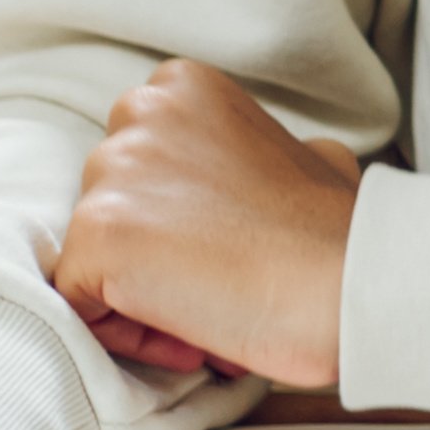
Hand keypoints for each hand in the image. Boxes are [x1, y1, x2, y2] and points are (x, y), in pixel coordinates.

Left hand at [52, 59, 362, 386]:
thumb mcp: (312, 158)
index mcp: (185, 88)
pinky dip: (127, 333)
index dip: (177, 216)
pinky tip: (192, 341)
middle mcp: (141, 113)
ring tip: (208, 319)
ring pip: (93, 253)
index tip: (221, 251)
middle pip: (111, 203)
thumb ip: (265, 154)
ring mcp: (113, 172)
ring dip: (141, 294)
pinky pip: (82, 301)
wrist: (347, 280)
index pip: (141, 162)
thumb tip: (272, 174)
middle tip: (214, 289)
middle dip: (154, 253)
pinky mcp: (96, 234)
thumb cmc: (341, 232)